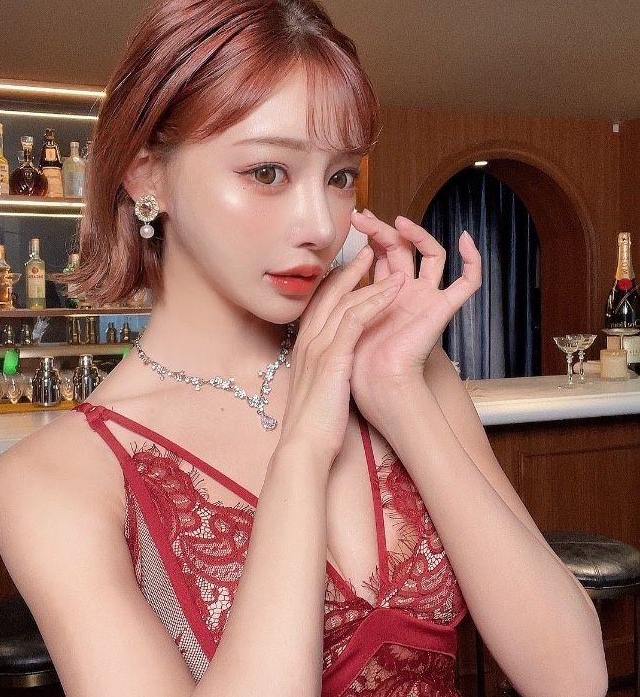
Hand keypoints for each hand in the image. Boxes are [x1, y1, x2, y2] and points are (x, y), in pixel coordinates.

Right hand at [276, 246, 403, 466]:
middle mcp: (307, 341)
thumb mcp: (316, 388)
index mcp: (303, 348)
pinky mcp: (333, 357)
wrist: (304, 446)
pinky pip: (356, 319)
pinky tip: (392, 289)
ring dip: (366, 278)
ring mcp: (318, 347)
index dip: (335, 283)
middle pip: (328, 295)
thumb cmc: (314, 424)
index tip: (351, 269)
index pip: (318, 305)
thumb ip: (322, 369)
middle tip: (366, 250)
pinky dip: (374, 300)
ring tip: (384, 259)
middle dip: (348, 270)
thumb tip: (332, 364)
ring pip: (343, 301)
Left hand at [347, 210, 480, 428]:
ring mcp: (427, 299)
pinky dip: (473, 260)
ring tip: (399, 221)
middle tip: (361, 217)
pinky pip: (468, 282)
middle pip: (403, 250)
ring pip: (432, 255)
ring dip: (418, 234)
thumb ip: (343, 292)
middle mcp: (408, 294)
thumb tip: (329, 269)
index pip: (381, 255)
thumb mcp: (343, 316)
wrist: (376, 384)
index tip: (353, 222)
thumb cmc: (355, 361)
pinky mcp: (443, 309)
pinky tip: (465, 238)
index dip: (370, 237)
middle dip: (382, 230)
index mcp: (385, 295)